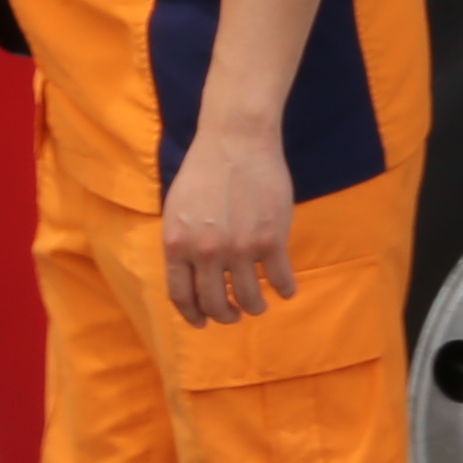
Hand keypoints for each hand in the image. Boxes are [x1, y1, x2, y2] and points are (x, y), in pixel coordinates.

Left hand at [158, 124, 298, 326]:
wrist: (236, 140)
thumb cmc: (203, 170)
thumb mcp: (176, 209)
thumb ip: (181, 243)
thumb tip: (189, 278)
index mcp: (176, 244)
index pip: (181, 296)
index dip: (193, 315)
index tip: (203, 322)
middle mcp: (205, 252)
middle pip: (215, 304)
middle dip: (225, 316)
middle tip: (233, 315)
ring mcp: (239, 248)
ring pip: (249, 298)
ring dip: (254, 307)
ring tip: (257, 304)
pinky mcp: (271, 241)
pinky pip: (280, 280)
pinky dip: (285, 289)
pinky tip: (286, 289)